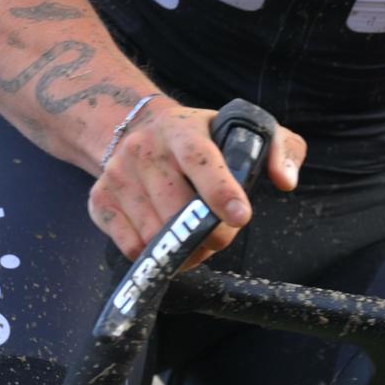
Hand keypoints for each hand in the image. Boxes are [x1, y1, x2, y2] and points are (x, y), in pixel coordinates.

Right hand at [86, 98, 306, 263]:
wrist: (136, 128)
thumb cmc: (204, 137)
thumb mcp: (246, 129)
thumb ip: (281, 149)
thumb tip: (285, 181)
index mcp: (182, 129)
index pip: (200, 159)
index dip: (220, 190)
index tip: (240, 217)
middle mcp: (144, 148)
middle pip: (177, 207)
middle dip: (209, 234)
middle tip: (223, 235)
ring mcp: (118, 174)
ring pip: (154, 233)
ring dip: (184, 250)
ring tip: (197, 239)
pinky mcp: (99, 200)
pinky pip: (131, 246)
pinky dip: (155, 255)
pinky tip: (169, 242)